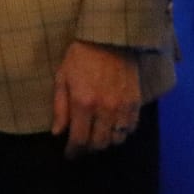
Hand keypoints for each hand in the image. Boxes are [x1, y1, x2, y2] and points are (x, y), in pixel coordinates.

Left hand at [51, 40, 141, 156]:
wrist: (110, 39)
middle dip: (89, 148)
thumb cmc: (80, 56)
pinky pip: (131, 128)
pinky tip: (113, 127)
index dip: (73, 151)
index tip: (70, 155)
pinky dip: (122, 132)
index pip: (79, 139)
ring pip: (117, 139)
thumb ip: (60, 107)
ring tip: (98, 136)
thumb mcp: (62, 78)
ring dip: (106, 142)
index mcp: (83, 103)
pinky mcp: (136, 103)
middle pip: (99, 144)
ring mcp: (122, 107)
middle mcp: (104, 109)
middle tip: (82, 145)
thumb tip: (57, 132)